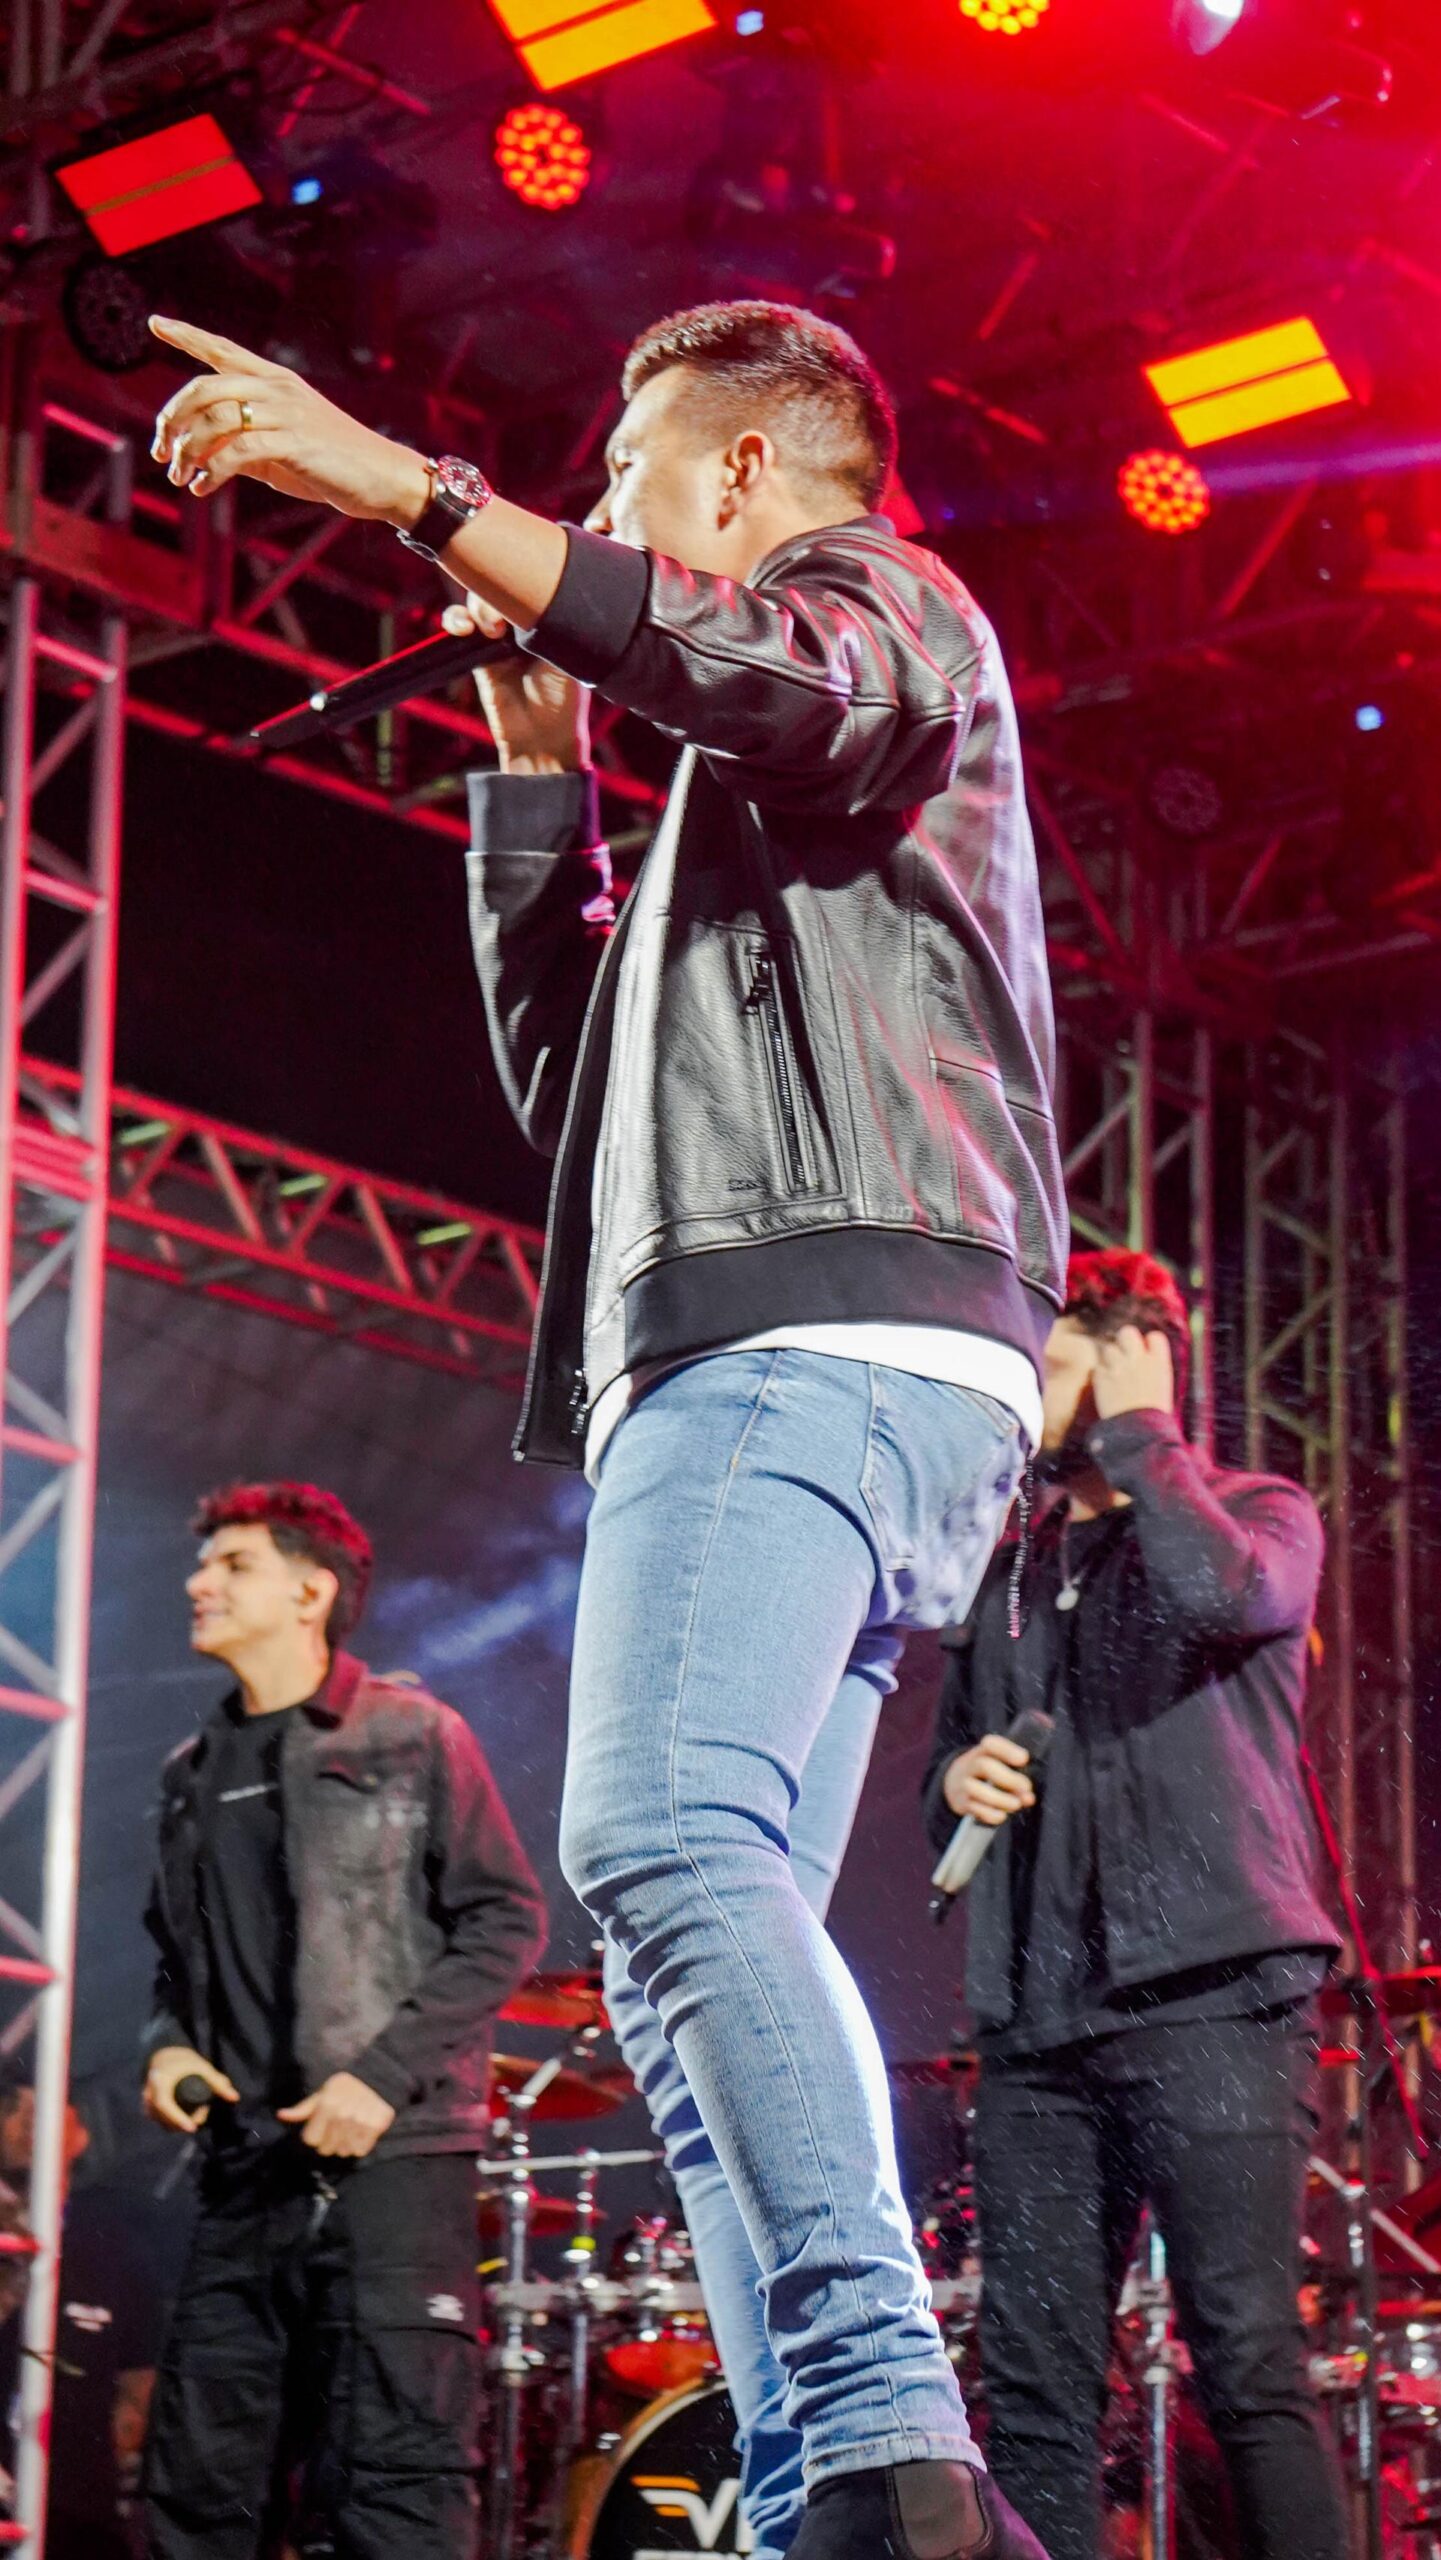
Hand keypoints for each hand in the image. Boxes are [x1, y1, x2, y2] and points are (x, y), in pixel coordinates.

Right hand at [143, 2047, 238, 2132]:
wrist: (163, 2053)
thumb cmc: (183, 2059)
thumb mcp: (201, 2067)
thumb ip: (217, 2082)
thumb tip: (234, 2098)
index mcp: (160, 2082)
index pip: (165, 2105)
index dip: (178, 2118)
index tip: (192, 2127)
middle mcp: (149, 2094)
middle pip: (164, 2118)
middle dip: (183, 2122)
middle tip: (203, 2115)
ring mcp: (146, 2101)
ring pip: (161, 2121)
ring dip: (178, 2124)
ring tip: (197, 2113)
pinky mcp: (147, 2106)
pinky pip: (158, 2119)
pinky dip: (171, 2122)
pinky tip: (185, 2118)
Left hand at [148, 317, 429, 524]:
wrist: (382, 476)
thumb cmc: (332, 463)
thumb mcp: (281, 448)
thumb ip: (243, 442)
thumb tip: (203, 453)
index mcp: (275, 380)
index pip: (222, 349)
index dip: (187, 335)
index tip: (155, 322)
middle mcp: (277, 388)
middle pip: (204, 388)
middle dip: (171, 418)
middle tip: (159, 449)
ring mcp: (286, 413)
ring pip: (214, 421)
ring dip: (187, 451)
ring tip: (178, 476)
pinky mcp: (293, 443)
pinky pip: (236, 453)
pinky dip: (211, 473)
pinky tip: (202, 488)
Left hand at [277, 2072, 395, 2158]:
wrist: (375, 2078)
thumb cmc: (342, 2089)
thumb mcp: (320, 2095)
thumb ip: (301, 2109)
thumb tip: (280, 2114)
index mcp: (326, 2105)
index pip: (311, 2140)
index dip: (315, 2135)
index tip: (323, 2125)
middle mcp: (343, 2114)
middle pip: (326, 2149)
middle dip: (329, 2141)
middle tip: (338, 2128)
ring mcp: (361, 2121)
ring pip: (343, 2151)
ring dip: (345, 2144)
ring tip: (350, 2129)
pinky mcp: (377, 2126)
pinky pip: (360, 2151)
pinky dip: (360, 2145)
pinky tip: (361, 2131)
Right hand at [443, 593, 589, 774]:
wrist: (542, 738)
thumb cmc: (563, 700)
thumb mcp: (565, 656)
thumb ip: (546, 623)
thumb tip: (522, 595)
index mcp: (550, 617)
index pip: (529, 581)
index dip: (519, 573)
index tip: (517, 580)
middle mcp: (524, 622)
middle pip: (501, 585)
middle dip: (496, 587)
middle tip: (503, 611)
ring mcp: (498, 637)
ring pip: (478, 600)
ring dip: (477, 605)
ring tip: (489, 628)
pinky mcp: (477, 653)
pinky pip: (460, 625)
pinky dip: (456, 620)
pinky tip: (463, 630)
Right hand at [942, 1736, 1035, 1827]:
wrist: (955, 1783)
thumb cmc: (987, 1773)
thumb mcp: (998, 1766)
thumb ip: (1017, 1780)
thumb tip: (1028, 1798)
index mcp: (981, 1752)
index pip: (990, 1744)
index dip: (1006, 1750)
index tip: (1024, 1758)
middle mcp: (970, 1766)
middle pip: (983, 1766)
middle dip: (1008, 1778)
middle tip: (1026, 1787)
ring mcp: (963, 1784)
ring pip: (975, 1789)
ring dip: (1000, 1798)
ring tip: (1016, 1804)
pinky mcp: (961, 1803)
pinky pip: (974, 1809)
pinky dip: (990, 1814)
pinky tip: (1002, 1815)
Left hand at [1091, 1324, 1174, 1421]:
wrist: (1138, 1434)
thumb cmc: (1155, 1416)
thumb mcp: (1163, 1389)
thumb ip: (1153, 1369)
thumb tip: (1144, 1359)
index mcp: (1159, 1362)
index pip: (1155, 1337)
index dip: (1149, 1344)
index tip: (1147, 1354)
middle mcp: (1138, 1359)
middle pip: (1128, 1332)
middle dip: (1125, 1341)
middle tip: (1125, 1357)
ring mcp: (1118, 1366)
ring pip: (1109, 1349)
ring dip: (1110, 1359)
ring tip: (1115, 1376)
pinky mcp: (1101, 1377)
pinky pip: (1097, 1367)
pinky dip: (1100, 1375)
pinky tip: (1107, 1388)